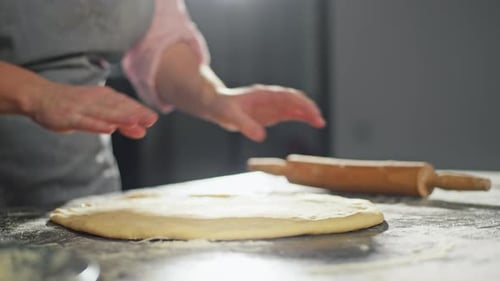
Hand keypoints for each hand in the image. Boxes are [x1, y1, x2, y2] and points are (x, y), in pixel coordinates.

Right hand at [29, 83, 157, 138]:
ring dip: (120, 117)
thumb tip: (142, 129)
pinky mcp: (69, 117)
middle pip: (118, 108)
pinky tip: (109, 128)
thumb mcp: (98, 113)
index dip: (139, 110)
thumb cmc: (74, 105)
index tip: (154, 118)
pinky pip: (85, 121)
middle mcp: (96, 100)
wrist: (41, 96)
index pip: (125, 104)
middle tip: (151, 119)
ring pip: (104, 113)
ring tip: (135, 121)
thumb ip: (120, 122)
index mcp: (104, 97)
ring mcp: (82, 108)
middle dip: (135, 113)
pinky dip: (97, 124)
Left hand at [204, 85, 325, 141]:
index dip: (299, 103)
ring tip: (320, 123)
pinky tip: (312, 122)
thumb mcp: (230, 116)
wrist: (217, 105)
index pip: (286, 96)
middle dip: (308, 108)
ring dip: (308, 113)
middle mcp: (270, 98)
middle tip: (319, 121)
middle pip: (294, 99)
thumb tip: (261, 137)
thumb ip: (245, 125)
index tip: (310, 112)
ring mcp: (272, 105)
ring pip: (295, 106)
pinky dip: (301, 116)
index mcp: (263, 94)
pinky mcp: (272, 113)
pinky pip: (290, 113)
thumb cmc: (222, 107)